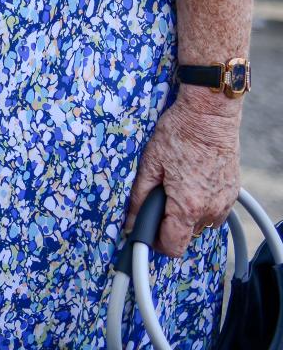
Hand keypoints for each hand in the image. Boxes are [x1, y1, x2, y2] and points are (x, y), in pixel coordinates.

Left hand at [125, 90, 241, 256]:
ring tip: (174, 186)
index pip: (172, 246)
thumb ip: (139, 197)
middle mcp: (210, 210)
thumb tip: (130, 221)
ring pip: (201, 224)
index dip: (155, 242)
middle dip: (169, 223)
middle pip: (186, 235)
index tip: (145, 231)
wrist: (209, 115)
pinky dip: (201, 203)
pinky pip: (214, 210)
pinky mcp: (232, 193)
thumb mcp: (149, 163)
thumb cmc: (179, 134)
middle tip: (157, 199)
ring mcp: (224, 202)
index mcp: (187, 206)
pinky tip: (190, 182)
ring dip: (186, 214)